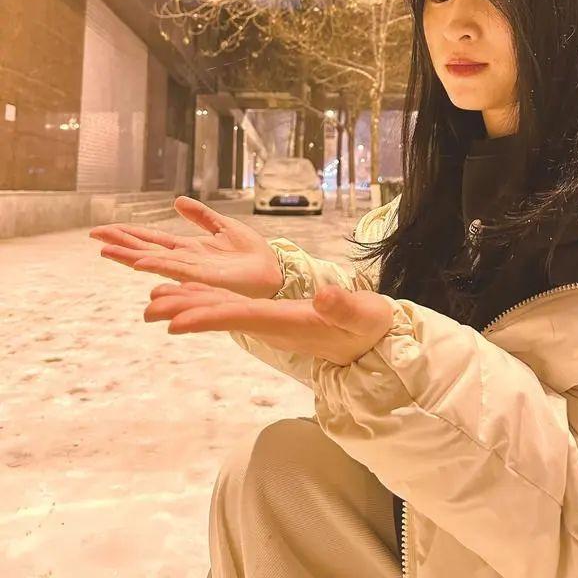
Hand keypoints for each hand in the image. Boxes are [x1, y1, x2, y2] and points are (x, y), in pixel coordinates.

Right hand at [89, 197, 283, 298]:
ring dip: (130, 256)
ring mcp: (192, 270)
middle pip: (146, 249)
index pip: (152, 239)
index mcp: (188, 249)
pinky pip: (176, 269)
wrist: (272, 271)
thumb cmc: (251, 254)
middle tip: (95, 236)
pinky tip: (140, 261)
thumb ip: (201, 216)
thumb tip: (176, 201)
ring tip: (106, 250)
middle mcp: (184, 260)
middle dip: (121, 243)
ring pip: (154, 261)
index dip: (129, 234)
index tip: (105, 229)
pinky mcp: (204, 276)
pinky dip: (157, 265)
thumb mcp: (223, 226)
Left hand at [142, 281, 395, 366]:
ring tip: (154, 300)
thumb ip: (344, 306)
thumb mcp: (363, 314)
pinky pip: (232, 307)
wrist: (370, 342)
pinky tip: (189, 295)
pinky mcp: (270, 316)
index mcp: (286, 322)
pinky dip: (207, 299)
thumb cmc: (367, 327)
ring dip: (189, 305)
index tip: (175, 322)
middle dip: (185, 311)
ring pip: (221, 311)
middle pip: (220, 316)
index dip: (207, 317)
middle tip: (147, 308)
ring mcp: (268, 322)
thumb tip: (327, 295)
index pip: (240, 318)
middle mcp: (270, 325)